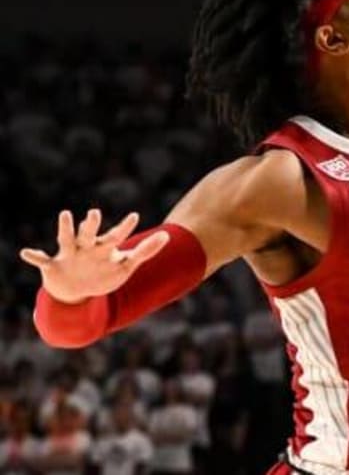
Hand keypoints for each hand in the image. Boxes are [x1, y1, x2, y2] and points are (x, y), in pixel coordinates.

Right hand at [19, 210, 168, 303]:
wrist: (76, 291)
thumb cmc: (103, 274)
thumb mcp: (126, 265)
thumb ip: (146, 251)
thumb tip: (168, 236)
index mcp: (104, 246)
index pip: (116, 235)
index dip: (125, 227)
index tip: (135, 216)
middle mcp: (86, 247)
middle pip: (90, 234)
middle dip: (91, 224)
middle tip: (94, 212)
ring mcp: (69, 255)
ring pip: (67, 239)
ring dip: (65, 228)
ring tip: (65, 214)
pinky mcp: (53, 266)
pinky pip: (41, 261)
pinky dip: (34, 256)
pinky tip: (26, 253)